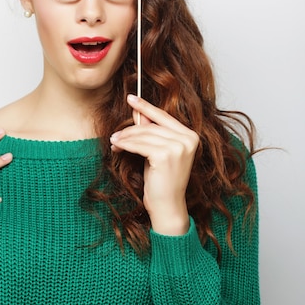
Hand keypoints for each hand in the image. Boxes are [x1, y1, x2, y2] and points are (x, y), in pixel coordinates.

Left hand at [110, 95, 198, 235]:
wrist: (167, 205)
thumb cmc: (162, 181)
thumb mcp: (158, 152)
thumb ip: (153, 132)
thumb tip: (139, 112)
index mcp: (190, 136)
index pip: (164, 117)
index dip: (146, 107)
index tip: (131, 98)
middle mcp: (188, 139)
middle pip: (151, 127)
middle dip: (130, 130)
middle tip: (115, 134)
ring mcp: (178, 147)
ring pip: (143, 135)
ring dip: (125, 138)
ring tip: (114, 141)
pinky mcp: (165, 155)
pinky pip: (139, 145)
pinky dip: (126, 145)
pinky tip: (118, 146)